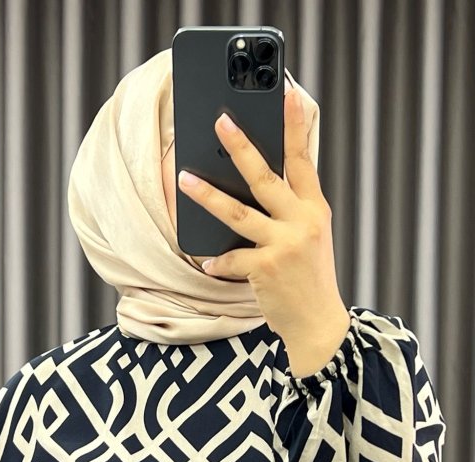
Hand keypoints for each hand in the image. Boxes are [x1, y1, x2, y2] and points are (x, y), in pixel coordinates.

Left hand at [177, 84, 351, 374]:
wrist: (318, 323)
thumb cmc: (306, 279)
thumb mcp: (310, 238)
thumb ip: (290, 212)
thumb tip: (251, 187)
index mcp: (315, 209)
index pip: (304, 160)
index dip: (294, 127)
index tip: (285, 95)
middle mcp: (303, 221)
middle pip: (266, 176)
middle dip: (242, 146)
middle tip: (221, 120)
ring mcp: (284, 244)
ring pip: (237, 212)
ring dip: (208, 195)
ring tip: (185, 179)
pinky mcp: (266, 268)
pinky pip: (229, 258)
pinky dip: (217, 262)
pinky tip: (209, 264)